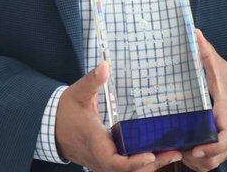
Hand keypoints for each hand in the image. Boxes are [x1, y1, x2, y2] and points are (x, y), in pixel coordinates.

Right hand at [56, 62, 182, 171]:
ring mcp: (103, 163)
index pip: (115, 163)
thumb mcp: (77, 93)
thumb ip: (92, 80)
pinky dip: (141, 164)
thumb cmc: (65, 111)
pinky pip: (125, 169)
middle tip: (175, 152)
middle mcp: (100, 159)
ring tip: (172, 154)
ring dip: (150, 166)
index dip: (134, 163)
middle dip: (152, 164)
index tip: (151, 155)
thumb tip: (104, 65)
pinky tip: (157, 155)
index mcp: (95, 144)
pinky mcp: (106, 162)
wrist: (51, 127)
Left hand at [179, 30, 226, 171]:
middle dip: (193, 158)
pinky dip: (197, 161)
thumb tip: (194, 33)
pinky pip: (210, 163)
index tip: (193, 148)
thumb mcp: (221, 70)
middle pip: (212, 159)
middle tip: (173, 147)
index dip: (209, 148)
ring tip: (174, 148)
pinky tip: (183, 149)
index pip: (223, 140)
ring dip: (193, 161)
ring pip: (209, 164)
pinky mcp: (224, 150)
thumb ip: (207, 54)